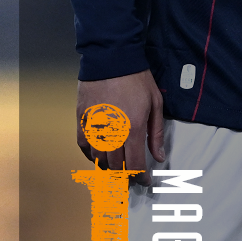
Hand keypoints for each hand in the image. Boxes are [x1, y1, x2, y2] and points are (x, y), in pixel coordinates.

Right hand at [76, 70, 164, 185]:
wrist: (111, 58)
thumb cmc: (137, 79)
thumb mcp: (155, 103)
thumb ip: (157, 133)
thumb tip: (159, 156)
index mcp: (133, 129)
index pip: (135, 166)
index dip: (141, 178)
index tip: (145, 182)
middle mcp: (112, 132)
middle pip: (116, 167)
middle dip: (125, 176)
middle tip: (131, 177)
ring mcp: (94, 127)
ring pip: (98, 159)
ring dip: (108, 168)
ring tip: (116, 168)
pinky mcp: (82, 120)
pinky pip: (83, 146)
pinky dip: (90, 155)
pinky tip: (98, 156)